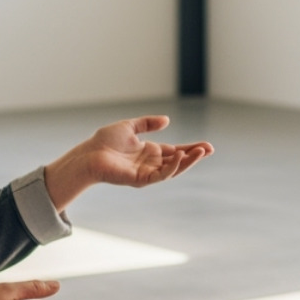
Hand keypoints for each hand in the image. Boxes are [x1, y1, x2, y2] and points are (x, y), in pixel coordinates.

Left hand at [44, 116, 213, 209]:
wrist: (89, 153)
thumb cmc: (105, 141)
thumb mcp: (130, 126)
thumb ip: (147, 123)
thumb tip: (167, 120)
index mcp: (149, 152)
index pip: (175, 150)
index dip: (190, 149)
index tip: (206, 145)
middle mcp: (151, 163)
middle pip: (178, 161)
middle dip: (194, 156)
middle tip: (209, 148)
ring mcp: (147, 173)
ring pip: (173, 170)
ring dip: (188, 162)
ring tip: (200, 152)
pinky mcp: (141, 179)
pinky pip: (161, 175)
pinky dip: (172, 167)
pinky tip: (180, 156)